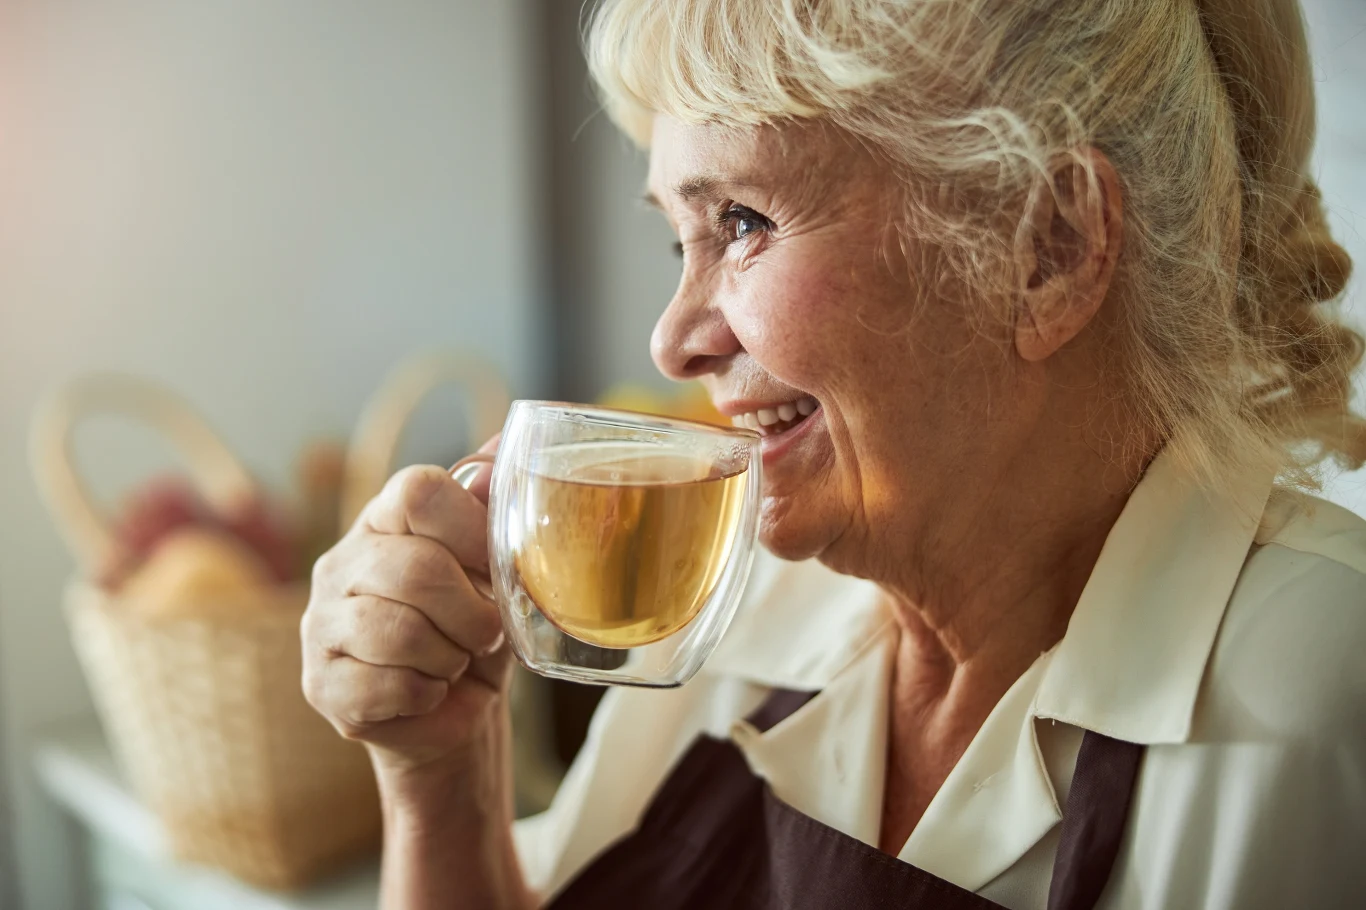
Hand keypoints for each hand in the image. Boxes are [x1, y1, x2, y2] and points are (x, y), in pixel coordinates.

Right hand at [301, 437, 511, 785]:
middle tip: (486, 632)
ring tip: (453, 660)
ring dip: (450, 656)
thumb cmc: (476, 626)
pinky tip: (426, 689)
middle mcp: (342, 562)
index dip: (471, 527)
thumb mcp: (497, 566)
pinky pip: (386, 685)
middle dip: (472, 612)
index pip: (417, 490)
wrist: (456, 708)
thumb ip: (495, 504)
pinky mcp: (320, 683)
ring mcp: (320, 622)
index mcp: (385, 519)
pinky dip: (426, 693)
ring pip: (400, 631)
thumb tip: (507, 440)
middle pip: (417, 568)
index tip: (494, 564)